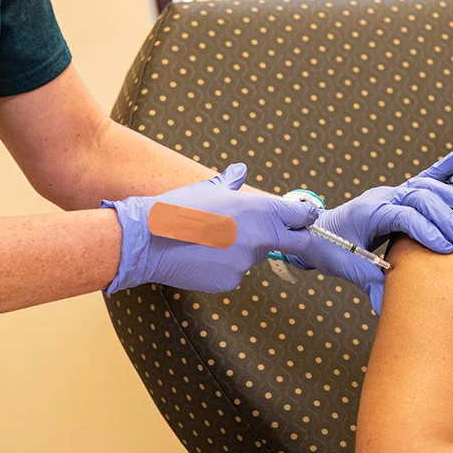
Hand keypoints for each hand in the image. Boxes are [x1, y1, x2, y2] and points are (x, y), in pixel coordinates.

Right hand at [103, 164, 318, 293]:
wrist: (148, 240)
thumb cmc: (178, 208)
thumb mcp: (208, 188)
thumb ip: (231, 182)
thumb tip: (240, 171)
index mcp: (259, 209)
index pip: (302, 216)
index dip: (304, 218)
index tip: (302, 219)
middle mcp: (260, 237)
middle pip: (296, 243)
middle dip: (290, 238)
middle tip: (272, 234)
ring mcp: (247, 262)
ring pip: (256, 257)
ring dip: (244, 250)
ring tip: (211, 241)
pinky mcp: (232, 281)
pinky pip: (236, 272)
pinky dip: (225, 266)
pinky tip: (203, 257)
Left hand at [291, 149, 452, 312]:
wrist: (316, 231)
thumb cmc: (330, 248)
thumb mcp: (348, 268)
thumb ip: (370, 284)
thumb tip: (386, 309)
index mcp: (369, 212)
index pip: (404, 216)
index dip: (426, 231)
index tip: (445, 250)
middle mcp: (381, 196)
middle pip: (419, 197)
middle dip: (444, 217)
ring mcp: (389, 191)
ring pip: (423, 185)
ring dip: (449, 195)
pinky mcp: (396, 193)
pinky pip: (422, 177)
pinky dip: (442, 167)